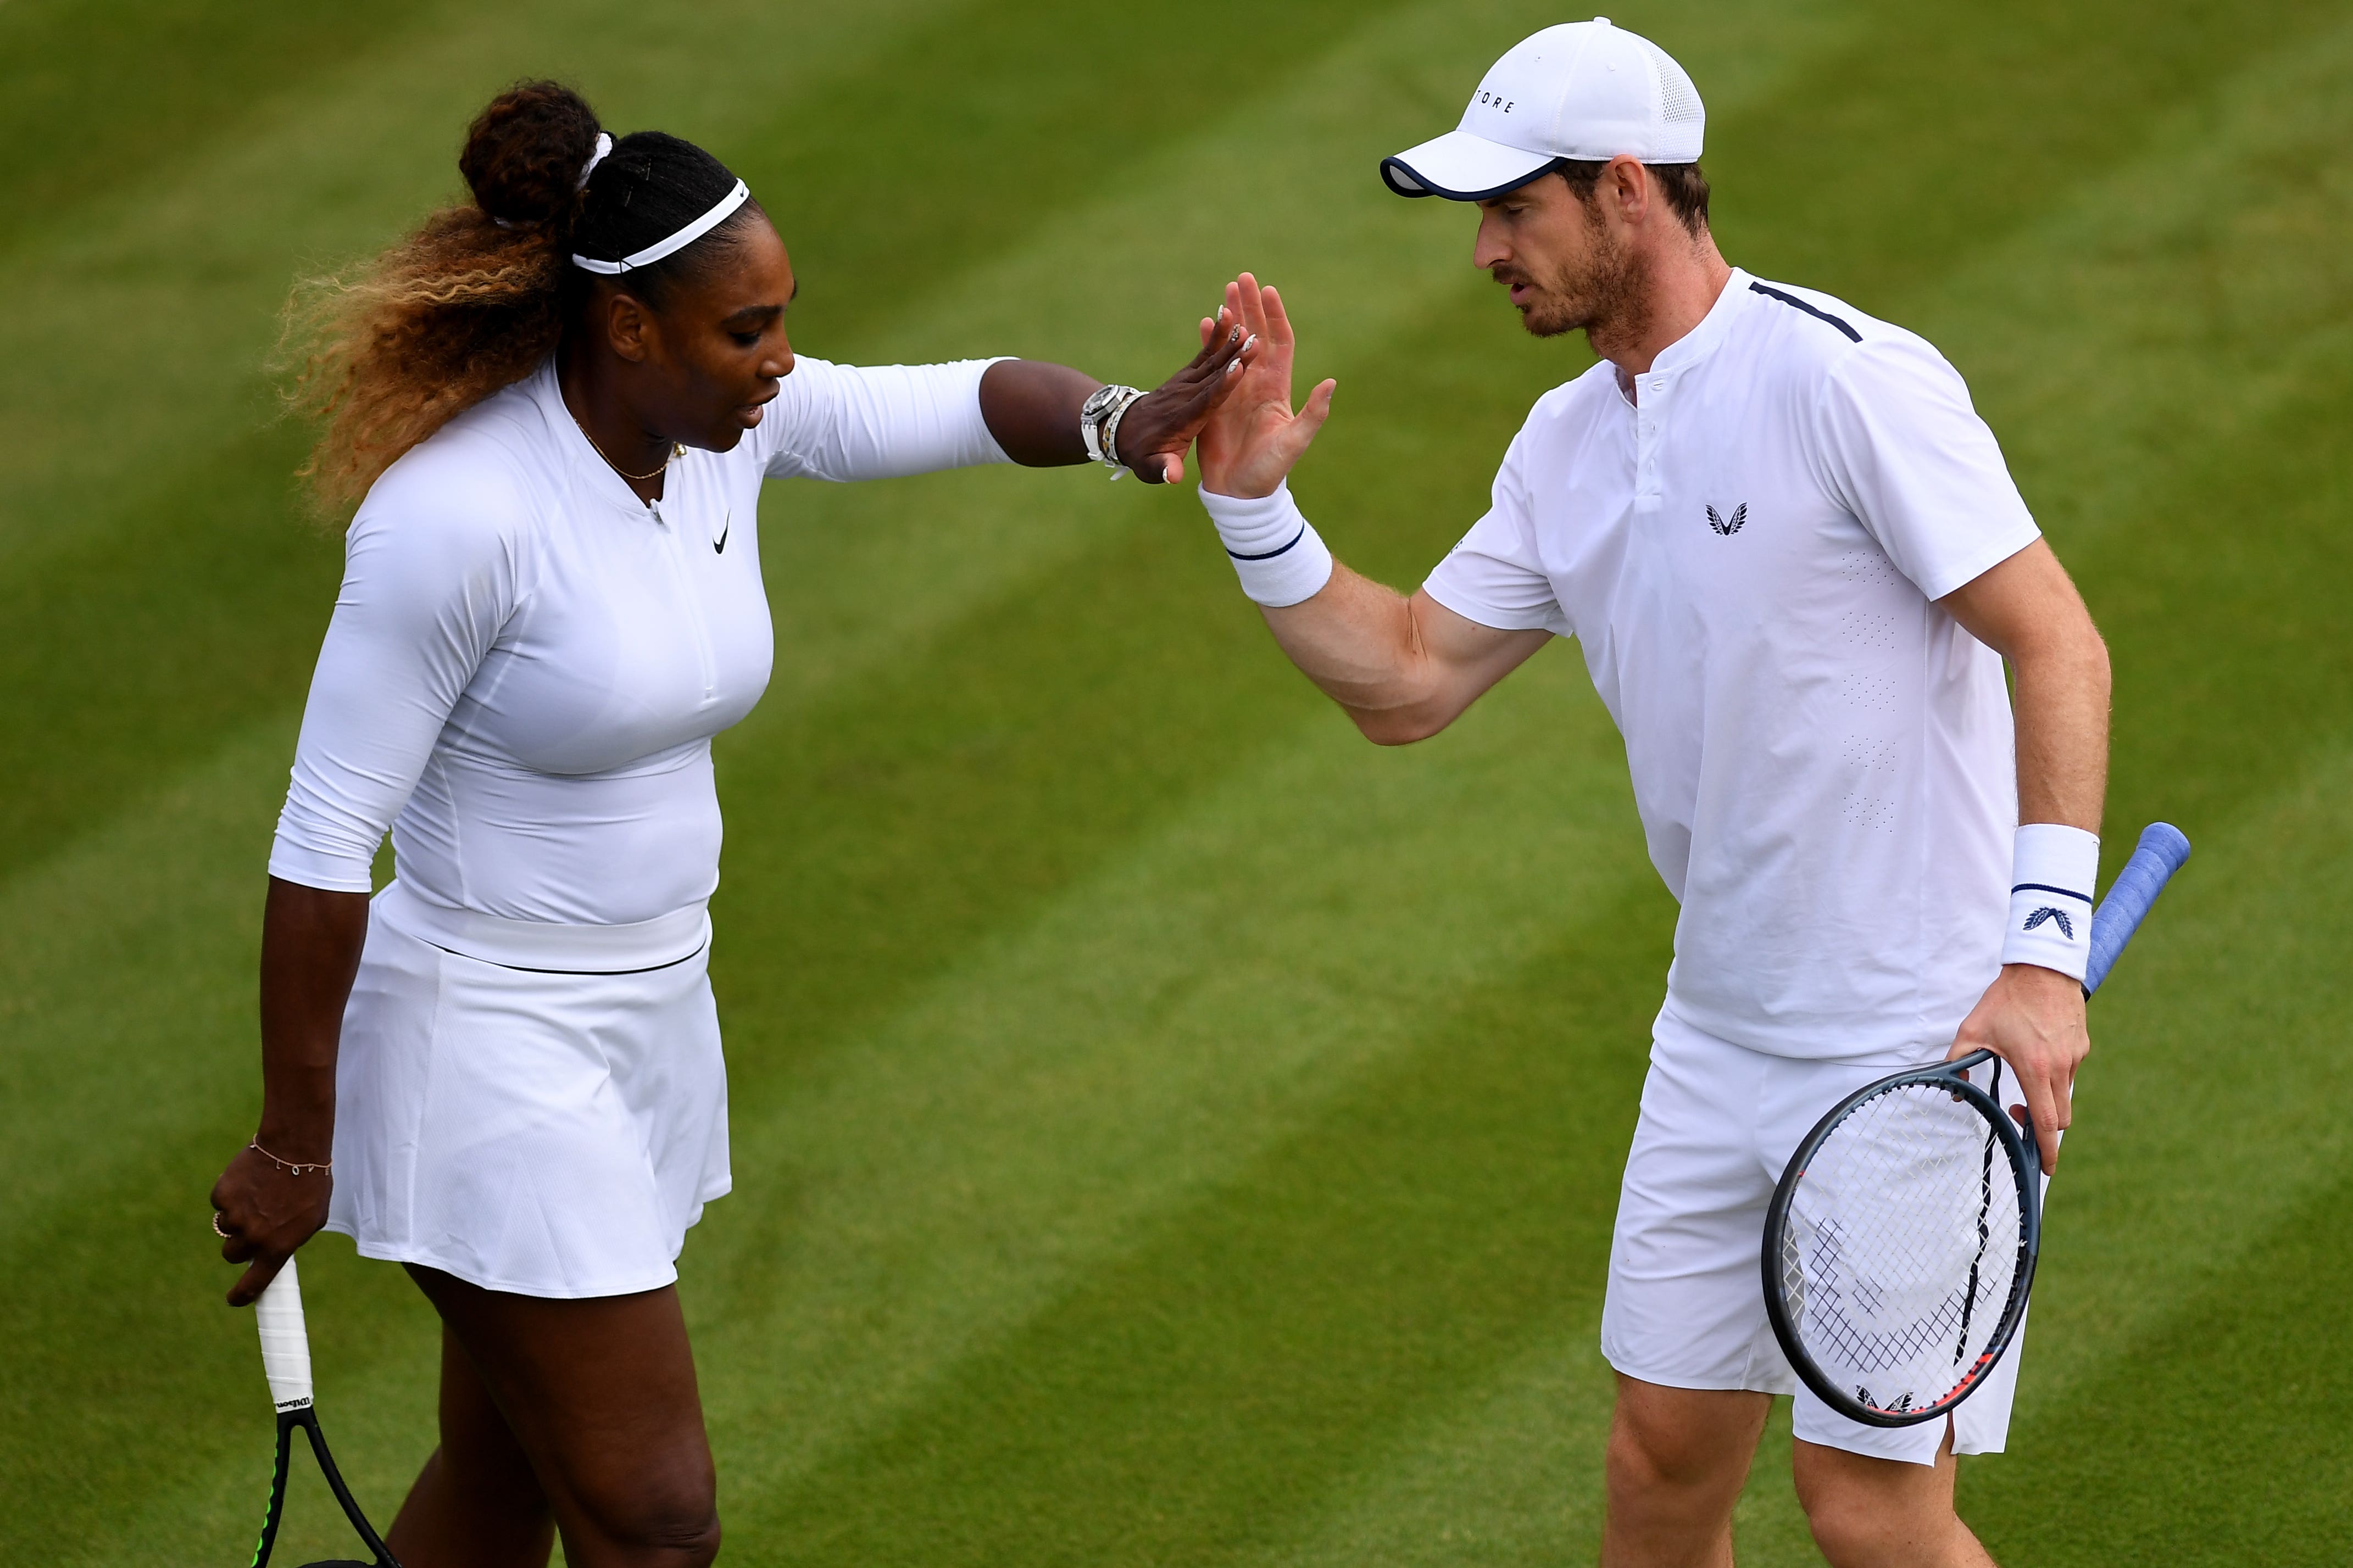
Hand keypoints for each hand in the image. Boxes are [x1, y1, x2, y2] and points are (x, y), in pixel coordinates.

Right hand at [209, 1139, 332, 1305]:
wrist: (294, 1147)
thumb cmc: (311, 1183)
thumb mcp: (312, 1219)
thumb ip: (291, 1240)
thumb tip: (274, 1252)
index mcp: (278, 1247)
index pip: (254, 1284)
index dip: (242, 1295)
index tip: (234, 1299)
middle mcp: (253, 1237)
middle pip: (232, 1254)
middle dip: (240, 1244)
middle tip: (255, 1225)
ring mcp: (234, 1217)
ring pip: (225, 1228)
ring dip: (236, 1217)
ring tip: (259, 1195)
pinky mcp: (221, 1196)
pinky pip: (220, 1204)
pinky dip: (231, 1195)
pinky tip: (250, 1181)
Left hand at [1109, 314, 1258, 482]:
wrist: (1121, 430)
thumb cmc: (1142, 454)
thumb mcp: (1150, 468)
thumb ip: (1163, 470)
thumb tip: (1173, 476)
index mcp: (1181, 420)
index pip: (1205, 401)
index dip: (1222, 386)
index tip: (1239, 369)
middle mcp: (1183, 396)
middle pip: (1212, 375)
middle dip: (1233, 357)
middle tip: (1254, 338)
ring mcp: (1183, 383)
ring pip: (1209, 359)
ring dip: (1227, 340)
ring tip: (1243, 317)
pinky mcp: (1185, 375)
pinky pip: (1203, 353)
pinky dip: (1216, 336)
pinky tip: (1229, 316)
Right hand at [1193, 272, 1335, 498]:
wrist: (1240, 493)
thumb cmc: (1270, 471)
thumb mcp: (1295, 442)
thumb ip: (1313, 413)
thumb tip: (1332, 383)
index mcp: (1277, 388)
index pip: (1280, 343)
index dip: (1275, 317)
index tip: (1268, 291)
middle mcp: (1257, 383)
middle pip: (1256, 335)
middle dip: (1250, 306)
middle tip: (1242, 278)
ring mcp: (1235, 389)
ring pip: (1233, 345)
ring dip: (1230, 319)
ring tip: (1224, 292)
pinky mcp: (1214, 399)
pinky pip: (1212, 364)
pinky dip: (1209, 343)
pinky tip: (1204, 323)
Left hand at [1948, 963, 2087, 1174]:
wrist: (2041, 968)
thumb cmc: (2006, 1000)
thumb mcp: (1972, 1029)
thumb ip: (1958, 1061)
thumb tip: (1954, 1089)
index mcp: (2034, 1068)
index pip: (2046, 1121)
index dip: (2046, 1149)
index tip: (2046, 1168)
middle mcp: (2060, 1067)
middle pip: (2059, 1117)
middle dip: (2042, 1128)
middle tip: (2018, 1117)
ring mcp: (2075, 1057)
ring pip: (2065, 1095)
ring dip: (2047, 1100)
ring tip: (2024, 1080)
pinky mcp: (2082, 1046)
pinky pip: (2070, 1073)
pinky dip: (2055, 1077)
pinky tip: (2037, 1055)